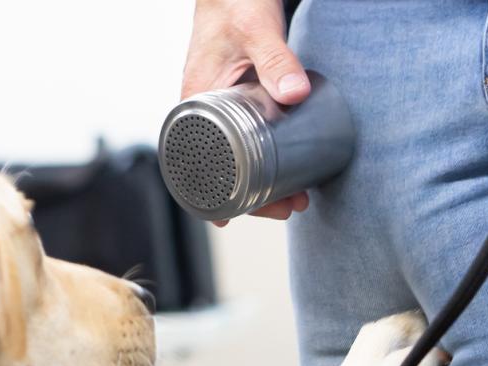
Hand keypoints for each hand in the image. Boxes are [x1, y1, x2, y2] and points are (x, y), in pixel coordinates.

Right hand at [182, 0, 310, 225]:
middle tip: (287, 207)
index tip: (226, 221)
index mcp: (195, 99)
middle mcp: (204, 109)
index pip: (191, 162)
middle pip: (220, 168)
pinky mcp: (240, 100)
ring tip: (296, 196)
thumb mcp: (255, 30)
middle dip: (252, 195)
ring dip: (264, 182)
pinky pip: (247, 140)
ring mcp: (222, 106)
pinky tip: (288, 170)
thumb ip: (276, 59)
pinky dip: (266, 160)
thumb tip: (295, 94)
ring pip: (237, 157)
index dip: (207, 196)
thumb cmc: (234, 2)